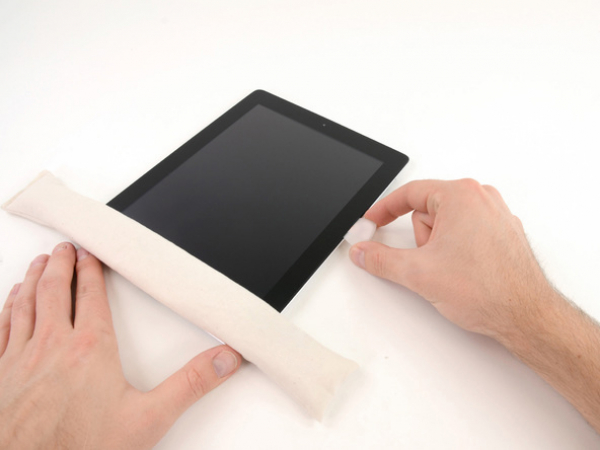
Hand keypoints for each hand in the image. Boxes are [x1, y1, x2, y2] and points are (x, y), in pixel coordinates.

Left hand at [0, 242, 240, 449]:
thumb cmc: (79, 448)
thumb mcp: (149, 418)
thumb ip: (191, 384)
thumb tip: (224, 360)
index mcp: (90, 348)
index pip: (91, 295)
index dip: (91, 269)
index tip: (91, 253)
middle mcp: (53, 345)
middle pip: (55, 290)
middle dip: (62, 264)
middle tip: (66, 248)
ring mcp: (21, 358)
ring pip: (27, 304)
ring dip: (34, 278)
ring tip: (41, 263)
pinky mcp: (1, 375)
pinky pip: (3, 328)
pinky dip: (9, 308)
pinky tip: (12, 301)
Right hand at [349, 179, 553, 338]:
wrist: (526, 316)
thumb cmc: (488, 289)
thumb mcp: (418, 273)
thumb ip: (380, 259)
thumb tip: (363, 252)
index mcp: (461, 196)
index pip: (409, 193)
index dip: (383, 210)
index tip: (371, 221)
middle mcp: (482, 199)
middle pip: (427, 211)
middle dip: (421, 240)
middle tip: (429, 262)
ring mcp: (495, 215)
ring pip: (446, 224)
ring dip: (438, 248)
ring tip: (451, 271)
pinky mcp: (502, 233)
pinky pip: (465, 234)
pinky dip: (456, 250)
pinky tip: (463, 272)